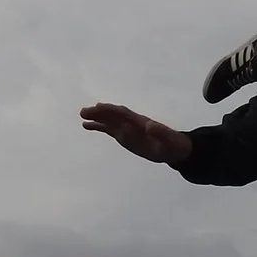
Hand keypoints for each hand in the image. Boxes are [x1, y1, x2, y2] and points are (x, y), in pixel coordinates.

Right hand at [79, 103, 193, 164]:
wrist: (174, 149)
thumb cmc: (172, 144)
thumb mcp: (169, 140)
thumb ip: (160, 133)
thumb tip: (150, 126)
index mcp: (141, 122)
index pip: (123, 113)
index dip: (111, 110)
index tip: (98, 107)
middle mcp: (132, 123)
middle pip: (113, 115)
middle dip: (100, 112)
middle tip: (84, 112)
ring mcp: (127, 129)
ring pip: (109, 120)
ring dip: (96, 117)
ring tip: (82, 117)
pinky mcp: (125, 136)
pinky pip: (109, 129)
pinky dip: (98, 126)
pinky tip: (87, 126)